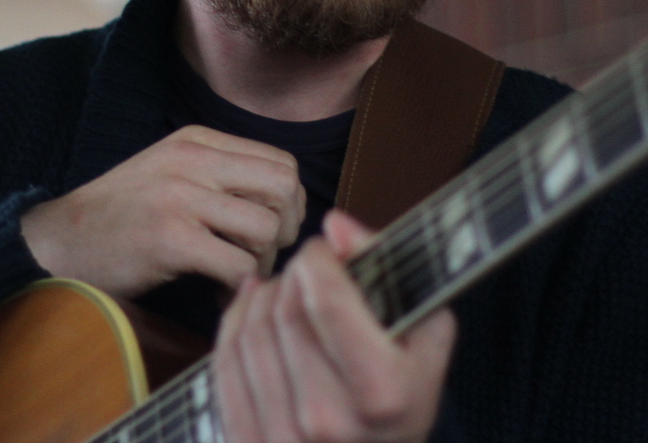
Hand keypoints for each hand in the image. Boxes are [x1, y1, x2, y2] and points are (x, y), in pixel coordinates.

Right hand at [20, 125, 305, 298]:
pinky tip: (216, 294)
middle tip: (261, 256)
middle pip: (285, 188)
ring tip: (235, 276)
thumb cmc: (121, 215)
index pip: (280, 162)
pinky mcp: (170, 238)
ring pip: (268, 228)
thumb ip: (221, 175)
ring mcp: (180, 196)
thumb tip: (287, 202)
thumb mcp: (171, 172)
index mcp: (197, 140)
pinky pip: (239, 265)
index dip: (288, 204)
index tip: (269, 233)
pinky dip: (238, 288)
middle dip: (286, 231)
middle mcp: (193, 159)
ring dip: (262, 263)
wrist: (59, 240)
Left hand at [214, 210, 456, 442]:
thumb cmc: (403, 397)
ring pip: (250, 332)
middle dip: (291, 276)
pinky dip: (234, 323)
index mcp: (384, 395)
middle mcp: (330, 423)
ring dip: (262, 296)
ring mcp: (282, 440)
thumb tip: (336, 225)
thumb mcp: (423, 338)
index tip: (324, 250)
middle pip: (285, 312)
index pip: (326, 300)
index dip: (318, 258)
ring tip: (284, 290)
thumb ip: (388, 272)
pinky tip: (252, 307)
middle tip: (306, 272)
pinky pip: (224, 363)